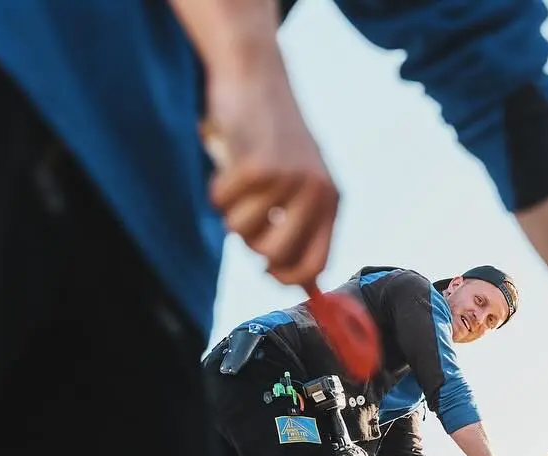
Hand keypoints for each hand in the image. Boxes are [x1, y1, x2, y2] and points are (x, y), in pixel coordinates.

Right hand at [202, 71, 338, 286]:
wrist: (256, 76)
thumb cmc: (273, 135)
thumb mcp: (300, 182)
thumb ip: (302, 228)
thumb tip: (305, 286)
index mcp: (330, 200)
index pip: (315, 264)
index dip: (287, 277)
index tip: (268, 270)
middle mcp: (316, 192)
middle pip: (276, 255)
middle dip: (252, 244)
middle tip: (247, 216)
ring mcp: (288, 179)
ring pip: (242, 232)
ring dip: (230, 211)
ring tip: (239, 181)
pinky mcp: (257, 166)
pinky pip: (222, 204)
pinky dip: (216, 188)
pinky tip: (227, 165)